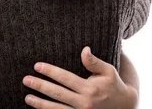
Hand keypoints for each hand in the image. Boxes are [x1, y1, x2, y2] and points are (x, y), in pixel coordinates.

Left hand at [22, 47, 137, 108]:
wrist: (125, 107)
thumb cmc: (114, 85)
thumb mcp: (108, 71)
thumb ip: (94, 62)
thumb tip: (84, 49)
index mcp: (90, 88)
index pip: (65, 78)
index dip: (50, 72)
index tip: (37, 66)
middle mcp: (84, 103)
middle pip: (57, 94)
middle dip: (40, 86)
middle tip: (26, 80)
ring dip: (40, 104)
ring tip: (27, 97)